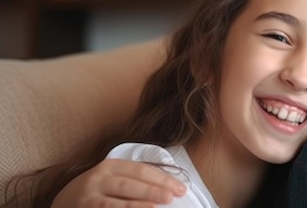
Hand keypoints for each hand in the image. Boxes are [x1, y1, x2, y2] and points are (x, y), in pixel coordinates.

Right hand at [52, 158, 185, 207]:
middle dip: (153, 190)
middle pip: (130, 184)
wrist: (62, 202)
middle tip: (172, 196)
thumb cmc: (96, 190)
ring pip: (116, 202)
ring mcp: (89, 198)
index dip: (162, 179)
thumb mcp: (111, 178)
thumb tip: (167, 188)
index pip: (141, 170)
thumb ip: (134, 180)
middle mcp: (98, 179)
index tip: (181, 188)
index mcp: (110, 166)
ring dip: (137, 206)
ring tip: (156, 207)